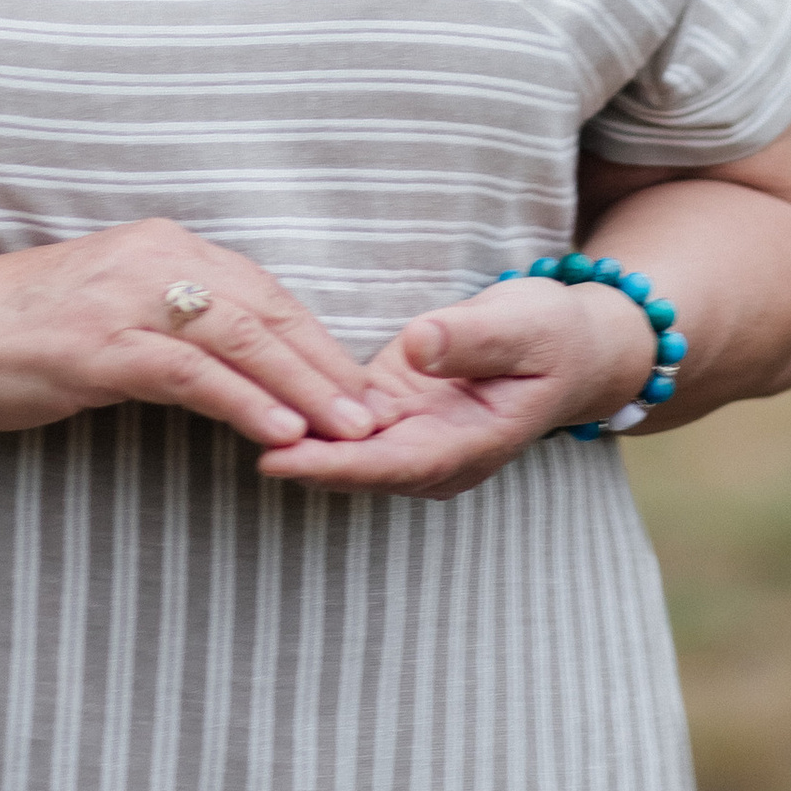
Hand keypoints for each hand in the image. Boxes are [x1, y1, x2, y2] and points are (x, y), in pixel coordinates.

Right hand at [0, 220, 390, 454]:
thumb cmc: (17, 329)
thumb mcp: (107, 310)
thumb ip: (168, 322)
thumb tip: (233, 359)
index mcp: (160, 246)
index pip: (262, 289)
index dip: (316, 337)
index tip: (357, 381)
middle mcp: (152, 259)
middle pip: (266, 309)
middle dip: (327, 363)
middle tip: (376, 411)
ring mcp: (125, 299)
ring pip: (241, 339)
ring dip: (304, 387)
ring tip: (350, 430)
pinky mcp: (101, 346)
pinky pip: (191, 375)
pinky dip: (244, 402)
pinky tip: (281, 432)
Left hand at [254, 275, 652, 498]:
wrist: (571, 344)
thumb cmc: (554, 335)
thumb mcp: (526, 325)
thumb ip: (473, 338)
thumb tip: (421, 344)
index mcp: (468, 446)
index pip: (389, 465)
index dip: (331, 465)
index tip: (276, 457)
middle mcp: (430, 452)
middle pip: (350, 464)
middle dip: (290, 450)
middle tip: (225, 428)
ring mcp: (407, 434)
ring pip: (337, 443)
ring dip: (285, 430)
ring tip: (219, 408)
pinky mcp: (389, 407)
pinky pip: (337, 416)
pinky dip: (297, 406)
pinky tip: (249, 388)